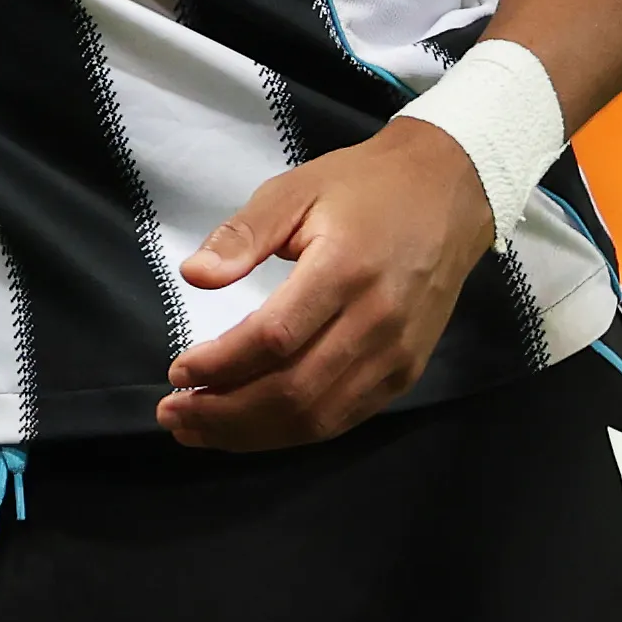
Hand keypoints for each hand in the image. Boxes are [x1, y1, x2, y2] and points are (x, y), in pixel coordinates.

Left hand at [160, 121, 497, 448]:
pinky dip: (292, 432)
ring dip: (253, 433)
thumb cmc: (364, 188)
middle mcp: (378, 322)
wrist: (449, 194)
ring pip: (319, 417)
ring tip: (199, 429)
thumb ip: (242, 234)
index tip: (178, 371)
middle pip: (294, 391)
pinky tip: (251, 427)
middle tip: (173, 414)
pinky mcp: (407, 372)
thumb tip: (194, 276)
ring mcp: (397, 355)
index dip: (220, 364)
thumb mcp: (294, 190)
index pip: (273, 338)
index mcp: (345, 271)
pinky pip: (345, 417)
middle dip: (224, 413)